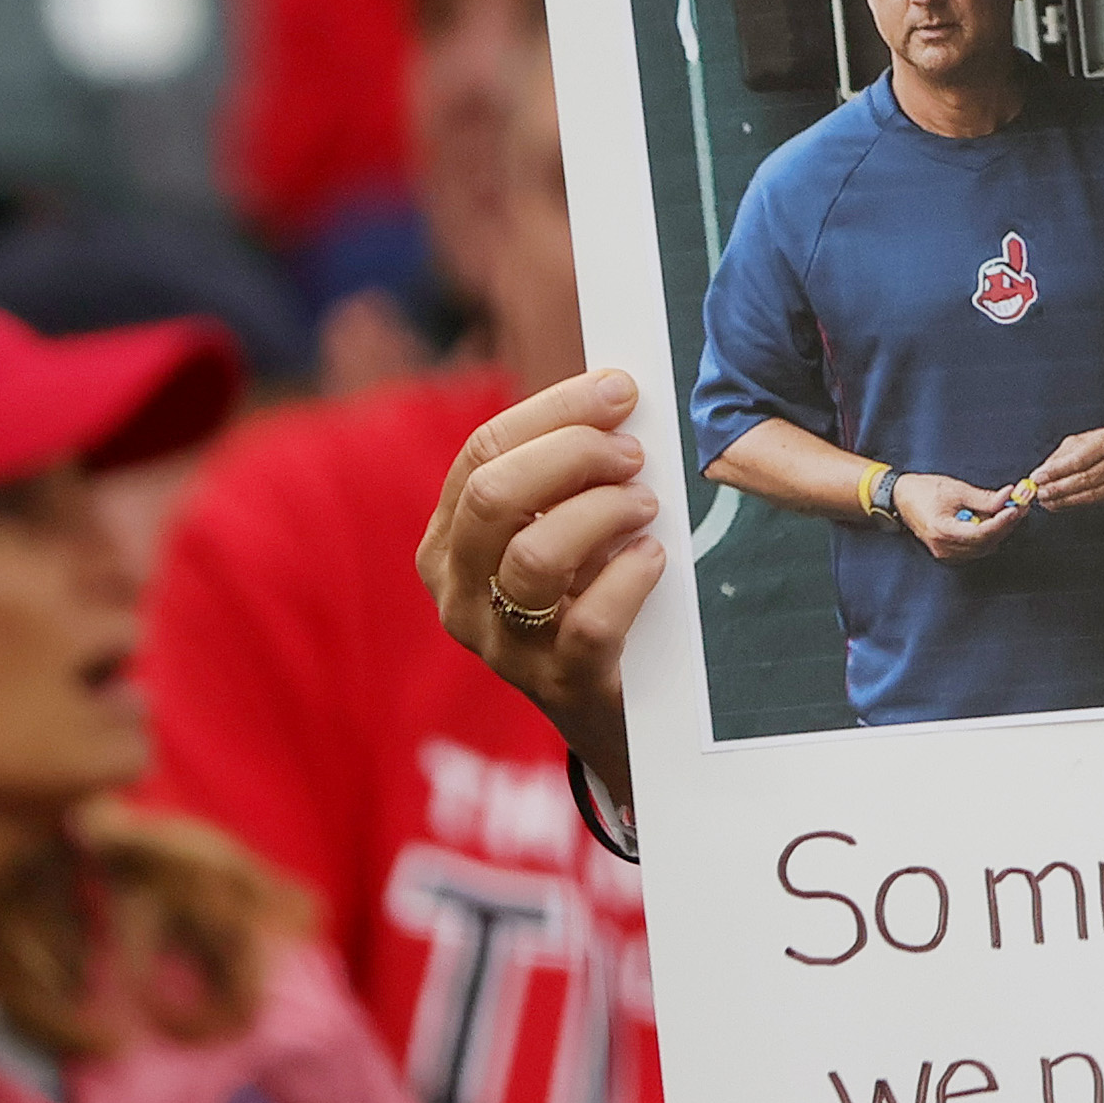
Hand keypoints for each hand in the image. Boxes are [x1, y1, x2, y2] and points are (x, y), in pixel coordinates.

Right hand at [417, 372, 658, 808]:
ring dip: (600, 514)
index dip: (555, 411)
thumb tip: (619, 394)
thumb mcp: (564, 532)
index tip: (619, 389)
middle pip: (495, 495)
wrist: (618, 713)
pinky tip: (654, 558)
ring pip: (532, 558)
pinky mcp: (558, 685)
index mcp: (450, 541)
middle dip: (573, 455)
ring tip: (646, 507)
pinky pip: (586, 624)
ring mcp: (501, 644)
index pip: (483, 452)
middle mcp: (458, 592)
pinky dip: (628, 579)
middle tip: (634, 453)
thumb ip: (571, 474)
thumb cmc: (594, 595)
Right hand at [893, 470, 1029, 561]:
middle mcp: (944, 547)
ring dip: (1000, 529)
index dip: (1003, 521)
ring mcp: (946, 552)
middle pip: (987, 542)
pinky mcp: (949, 551)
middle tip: (1021, 505)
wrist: (901, 498)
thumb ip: (983, 498)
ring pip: (984, 547)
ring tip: (1010, 509)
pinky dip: (988, 535)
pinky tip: (994, 519)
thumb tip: (1008, 498)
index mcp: (943, 531)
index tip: (1017, 507)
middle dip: (1006, 524)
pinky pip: (976, 547)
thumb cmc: (923, 490)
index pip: (982, 532)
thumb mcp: (955, 490)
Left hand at [1020, 423, 1103, 512]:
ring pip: (1091, 495)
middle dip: (1058, 489)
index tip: (1037, 478)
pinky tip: (1063, 503)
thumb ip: (1062, 456)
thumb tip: (1041, 474)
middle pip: (1085, 480)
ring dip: (1064, 500)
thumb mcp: (1085, 440)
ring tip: (1047, 501)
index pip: (1078, 460)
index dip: (1056, 471)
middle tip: (1039, 493)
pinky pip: (1097, 502)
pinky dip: (1077, 504)